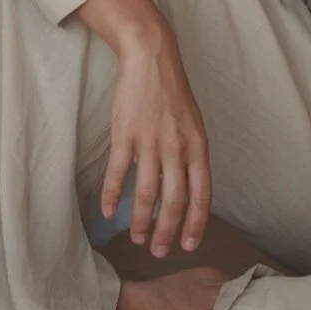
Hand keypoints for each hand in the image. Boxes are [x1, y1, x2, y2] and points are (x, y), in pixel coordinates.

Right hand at [92, 0, 211, 259]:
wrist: (151, 57)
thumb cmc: (173, 92)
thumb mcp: (194, 123)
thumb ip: (192, 155)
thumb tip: (190, 189)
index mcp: (198, 145)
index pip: (201, 193)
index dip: (195, 222)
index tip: (189, 244)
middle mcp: (176, 147)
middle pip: (173, 200)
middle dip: (167, 231)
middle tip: (160, 251)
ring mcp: (150, 142)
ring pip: (146, 193)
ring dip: (141, 221)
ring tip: (138, 238)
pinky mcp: (124, 135)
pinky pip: (118, 174)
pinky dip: (112, 196)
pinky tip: (109, 211)